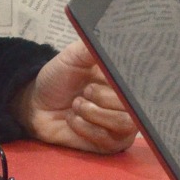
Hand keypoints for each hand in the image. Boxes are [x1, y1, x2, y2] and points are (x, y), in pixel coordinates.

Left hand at [12, 40, 137, 153]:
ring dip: (94, 113)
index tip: (113, 78)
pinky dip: (85, 127)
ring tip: (76, 105)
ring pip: (124, 123)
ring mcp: (121, 125)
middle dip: (106, 97)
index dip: (132, 82)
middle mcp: (128, 103)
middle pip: (136, 106)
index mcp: (123, 80)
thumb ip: (92, 48)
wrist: (37, 104)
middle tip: (86, 91)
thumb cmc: (59, 78)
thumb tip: (112, 35)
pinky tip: (72, 119)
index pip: (142, 83)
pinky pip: (107, 139)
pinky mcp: (110, 144)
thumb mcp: (73, 56)